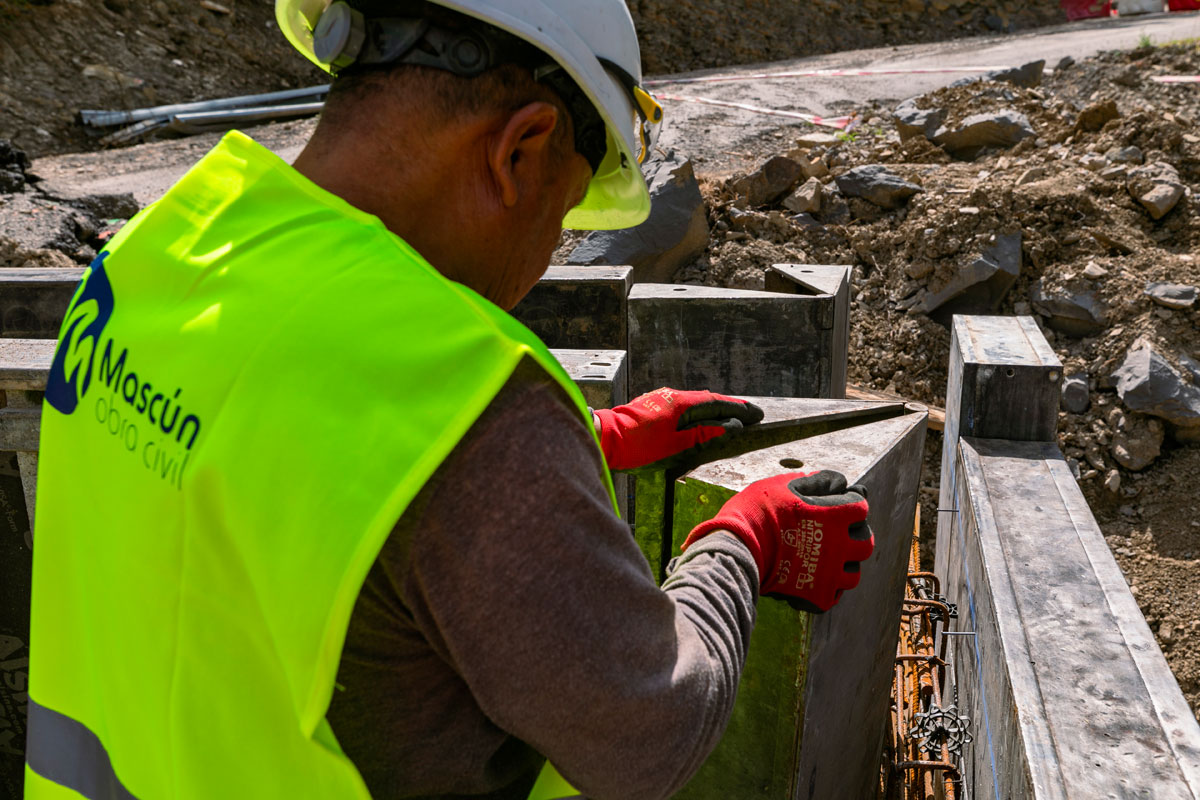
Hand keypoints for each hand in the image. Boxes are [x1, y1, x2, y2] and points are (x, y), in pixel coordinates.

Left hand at [594, 388, 763, 470]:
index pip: (716, 403)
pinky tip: (701, 423)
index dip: (738, 409)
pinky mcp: (652, 408)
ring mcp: (661, 400)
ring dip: (714, 412)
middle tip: (751, 416)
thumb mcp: (675, 445)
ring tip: (732, 419)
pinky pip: (683, 409)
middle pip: (707, 401)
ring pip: (695, 405)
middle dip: (730, 409)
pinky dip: (698, 415)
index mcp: (680, 403)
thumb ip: (703, 435)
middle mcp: (672, 396)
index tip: (756, 414)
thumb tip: (728, 428)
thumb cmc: (637, 446)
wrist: (604, 439)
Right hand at [681, 470, 871, 611]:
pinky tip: (814, 578)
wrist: (735, 548)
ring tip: (827, 560)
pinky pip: (834, 595)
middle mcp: (840, 547)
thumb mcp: (784, 485)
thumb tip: (837, 482)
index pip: (860, 507)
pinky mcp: (817, 597)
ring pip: (854, 574)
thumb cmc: (756, 511)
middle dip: (855, 535)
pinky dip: (828, 588)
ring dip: (845, 565)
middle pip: (866, 543)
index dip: (850, 503)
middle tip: (838, 534)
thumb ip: (815, 482)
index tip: (837, 503)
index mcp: (836, 517)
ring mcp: (830, 575)